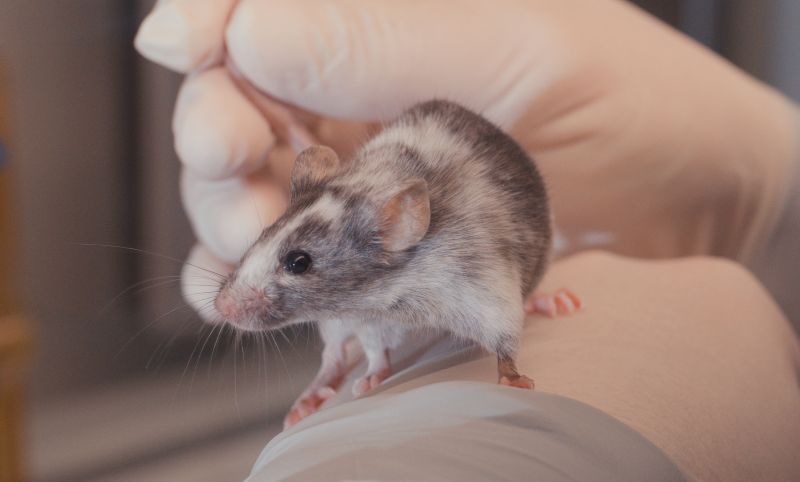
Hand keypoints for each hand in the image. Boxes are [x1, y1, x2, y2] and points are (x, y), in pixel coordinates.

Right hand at [136, 0, 797, 315]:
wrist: (690, 209)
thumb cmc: (637, 109)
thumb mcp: (519, 55)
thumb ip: (384, 40)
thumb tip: (253, 36)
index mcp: (391, 21)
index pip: (261, 4)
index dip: (209, 23)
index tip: (189, 52)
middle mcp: (363, 89)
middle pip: (237, 99)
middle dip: (216, 133)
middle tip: (238, 165)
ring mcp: (363, 171)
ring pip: (249, 186)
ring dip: (228, 216)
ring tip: (258, 239)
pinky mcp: (372, 247)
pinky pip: (288, 260)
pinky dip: (249, 281)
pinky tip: (246, 291)